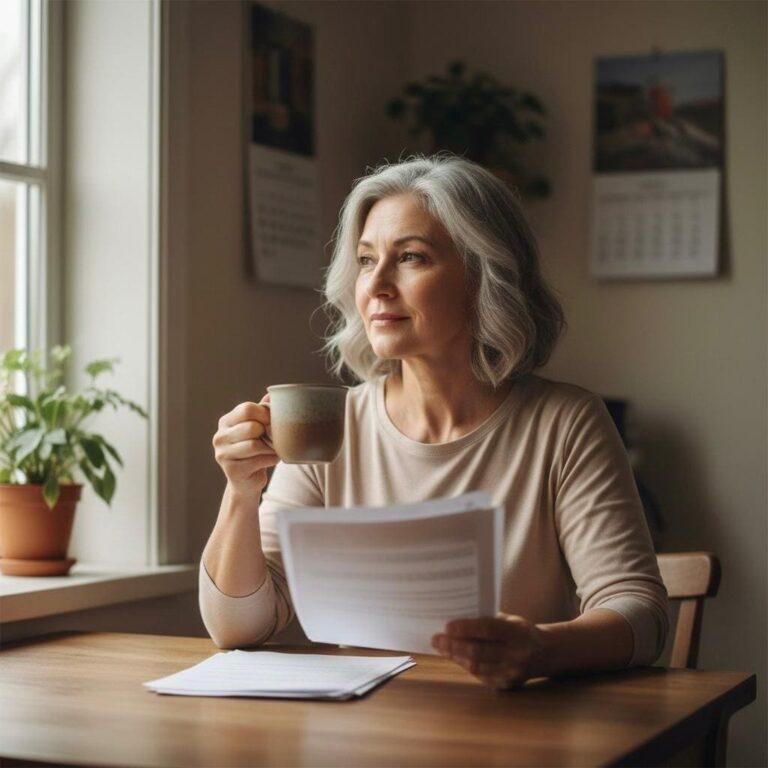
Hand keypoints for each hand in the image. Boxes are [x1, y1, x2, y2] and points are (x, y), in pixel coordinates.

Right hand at [212, 394, 277, 494]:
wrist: (247, 480)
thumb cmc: (255, 449)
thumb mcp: (257, 427)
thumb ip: (262, 411)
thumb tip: (272, 394)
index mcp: (226, 422)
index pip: (246, 409)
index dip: (265, 413)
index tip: (272, 420)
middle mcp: (219, 437)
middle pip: (251, 427)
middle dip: (268, 432)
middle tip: (273, 437)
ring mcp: (222, 454)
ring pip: (255, 445)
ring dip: (270, 447)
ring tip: (272, 449)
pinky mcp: (231, 470)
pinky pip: (259, 460)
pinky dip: (271, 459)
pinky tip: (270, 460)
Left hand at [431, 614, 545, 689]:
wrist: (546, 653)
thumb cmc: (520, 630)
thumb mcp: (510, 619)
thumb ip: (488, 619)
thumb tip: (457, 617)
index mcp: (518, 633)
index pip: (488, 630)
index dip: (466, 628)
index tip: (446, 626)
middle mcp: (516, 655)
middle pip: (479, 652)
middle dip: (454, 645)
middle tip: (435, 638)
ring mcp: (512, 673)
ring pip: (477, 667)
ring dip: (455, 656)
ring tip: (440, 647)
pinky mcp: (507, 685)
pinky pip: (480, 676)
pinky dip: (465, 665)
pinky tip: (454, 656)